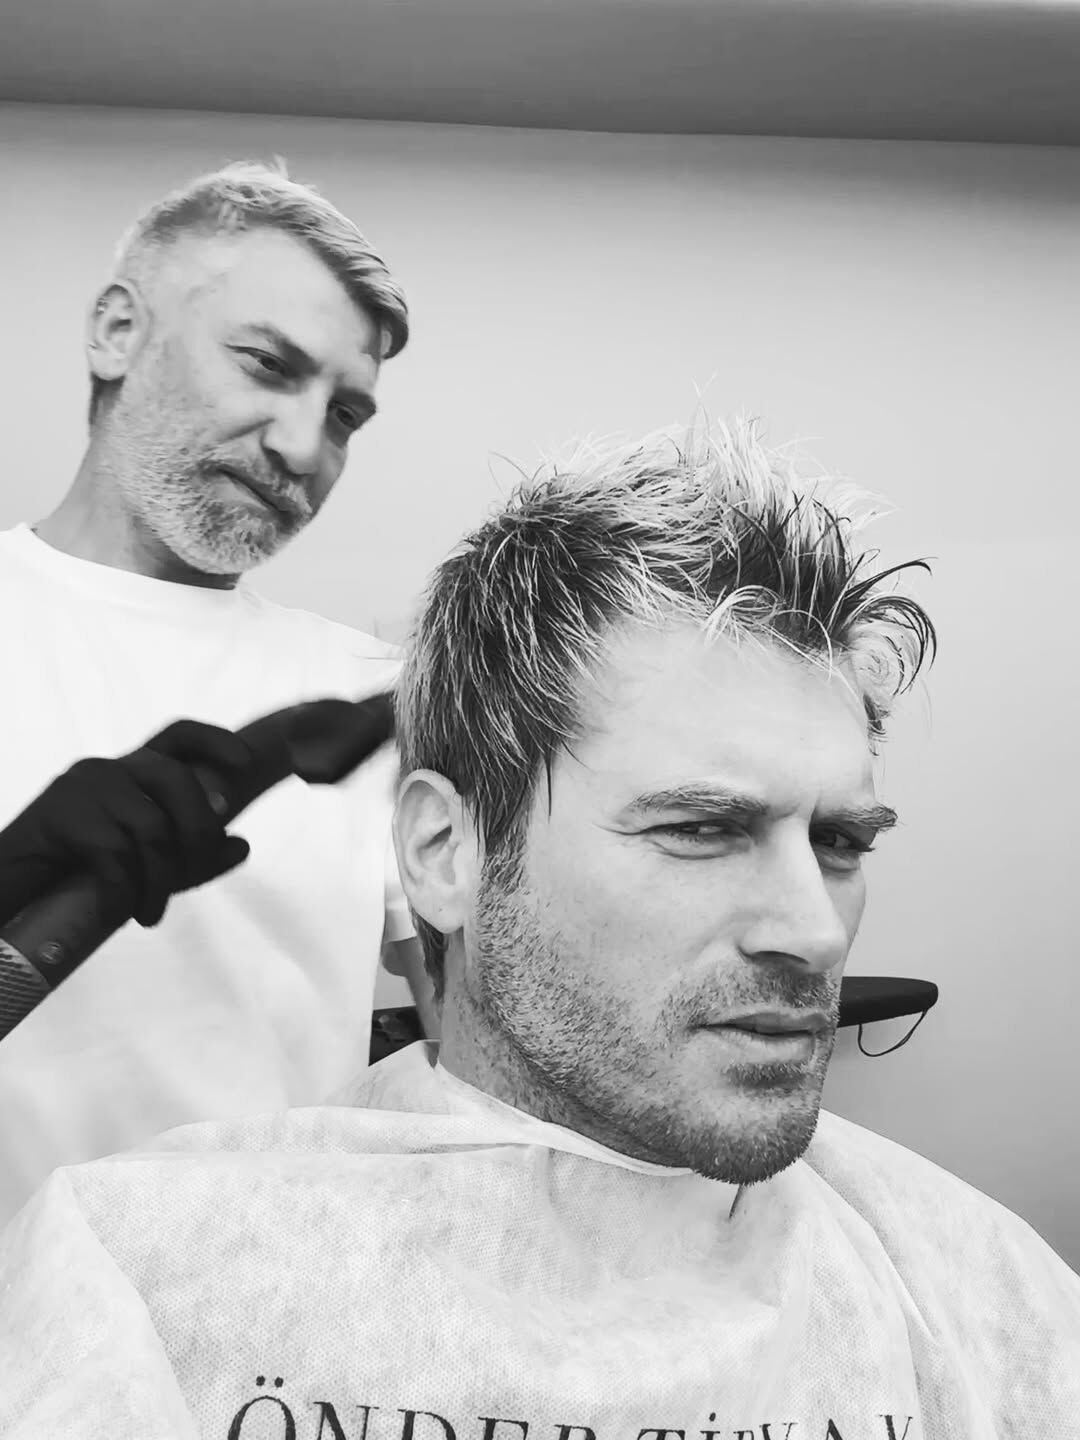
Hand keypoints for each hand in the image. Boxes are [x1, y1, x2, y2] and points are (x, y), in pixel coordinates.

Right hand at [0, 720, 259, 929]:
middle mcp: (107, 768)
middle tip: (195, 868)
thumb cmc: (76, 877)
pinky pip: (116, 854)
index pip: (179, 735)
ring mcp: (81, 787)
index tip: (247, 763)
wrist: (6, 888)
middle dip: (197, 828)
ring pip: (150, 826)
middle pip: (175, 778)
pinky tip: (124, 912)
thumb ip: (192, 856)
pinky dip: (126, 890)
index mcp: (130, 773)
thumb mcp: (144, 866)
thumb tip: (243, 844)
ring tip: (151, 913)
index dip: (217, 740)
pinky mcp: (60, 815)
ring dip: (159, 879)